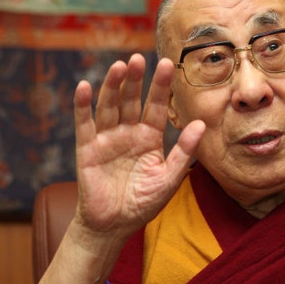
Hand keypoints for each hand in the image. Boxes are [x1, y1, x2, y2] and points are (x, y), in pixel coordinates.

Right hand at [72, 54, 204, 235]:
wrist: (114, 225)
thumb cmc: (143, 202)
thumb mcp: (169, 178)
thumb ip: (184, 152)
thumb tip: (201, 124)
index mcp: (149, 137)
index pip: (156, 106)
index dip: (160, 86)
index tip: (167, 63)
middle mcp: (128, 132)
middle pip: (132, 100)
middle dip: (136, 79)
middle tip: (139, 58)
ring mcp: (106, 138)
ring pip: (110, 106)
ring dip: (113, 86)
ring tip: (120, 66)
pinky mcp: (86, 149)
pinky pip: (84, 124)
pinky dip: (83, 105)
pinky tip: (85, 87)